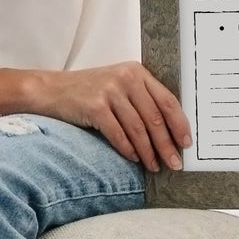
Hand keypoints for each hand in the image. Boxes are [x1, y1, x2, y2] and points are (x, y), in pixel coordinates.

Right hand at [36, 61, 191, 172]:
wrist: (51, 90)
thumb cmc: (89, 91)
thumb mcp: (118, 86)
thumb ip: (141, 99)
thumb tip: (169, 131)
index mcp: (137, 72)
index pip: (167, 99)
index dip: (179, 123)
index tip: (186, 143)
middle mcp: (126, 78)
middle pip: (155, 117)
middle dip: (167, 144)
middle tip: (175, 163)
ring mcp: (110, 91)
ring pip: (138, 128)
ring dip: (149, 152)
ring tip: (155, 166)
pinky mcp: (95, 106)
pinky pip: (118, 134)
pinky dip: (128, 150)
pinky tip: (134, 160)